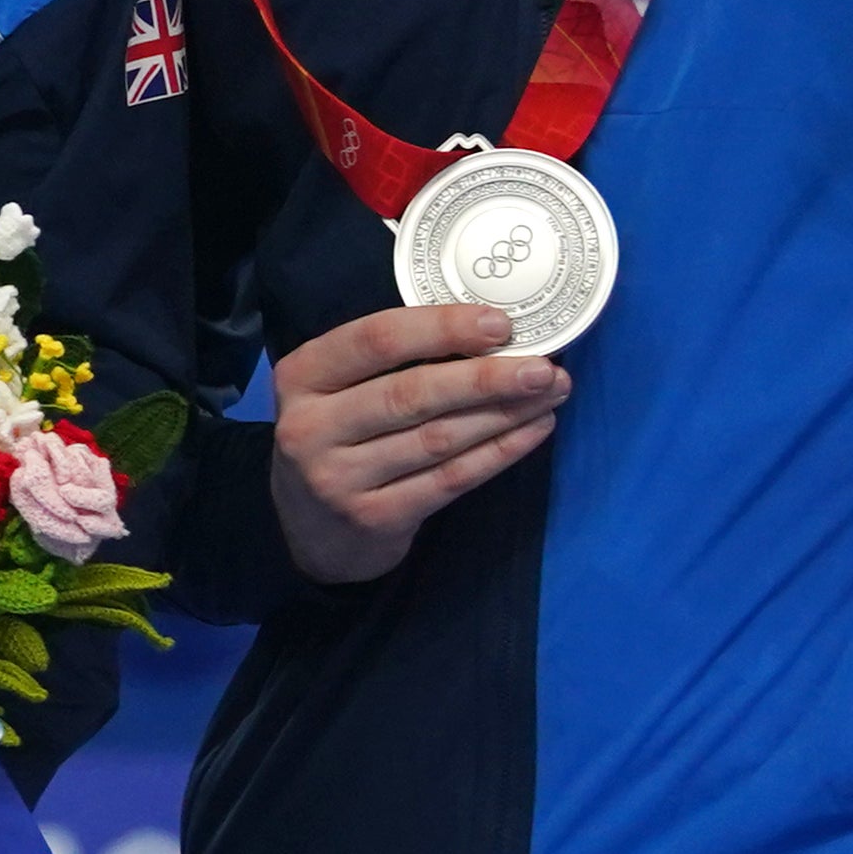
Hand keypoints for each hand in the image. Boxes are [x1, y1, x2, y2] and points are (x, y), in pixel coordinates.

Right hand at [267, 301, 565, 584]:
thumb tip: (488, 332)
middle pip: (410, 394)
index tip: (499, 323)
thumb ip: (388, 363)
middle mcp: (310, 427)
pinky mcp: (374, 517)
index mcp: (301, 377)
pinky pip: (450, 479)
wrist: (312, 529)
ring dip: (503, 414)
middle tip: (543, 368)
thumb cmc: (338, 439)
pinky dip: (499, 452)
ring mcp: (339, 478)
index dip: (441, 329)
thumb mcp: (334, 391)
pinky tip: (533, 430)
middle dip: (485, 378)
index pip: (374, 341)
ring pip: (437, 438)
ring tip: (551, 393)